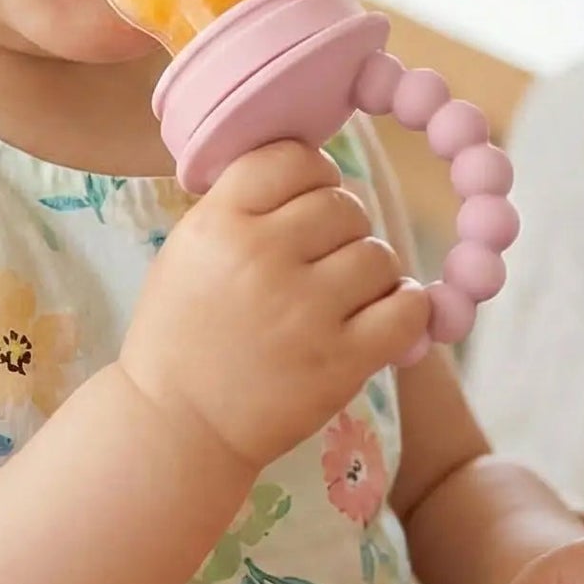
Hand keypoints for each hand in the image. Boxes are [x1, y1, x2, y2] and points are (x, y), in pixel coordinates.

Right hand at [120, 140, 429, 473]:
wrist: (176, 425)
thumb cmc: (181, 334)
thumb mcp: (189, 249)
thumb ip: (241, 206)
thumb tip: (313, 169)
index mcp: (219, 222)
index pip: (292, 158)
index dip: (311, 174)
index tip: (306, 202)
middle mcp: (262, 256)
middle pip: (343, 204)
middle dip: (341, 228)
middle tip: (323, 261)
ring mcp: (305, 310)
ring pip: (378, 254)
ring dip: (370, 272)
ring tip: (345, 298)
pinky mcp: (341, 360)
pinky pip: (407, 309)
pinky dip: (404, 308)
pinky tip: (382, 317)